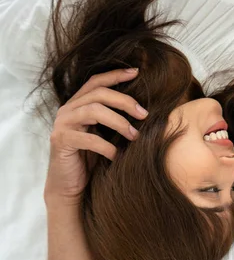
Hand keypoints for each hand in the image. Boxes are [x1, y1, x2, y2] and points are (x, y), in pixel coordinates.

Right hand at [44, 68, 145, 205]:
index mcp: (78, 104)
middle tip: (144, 115)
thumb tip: (146, 111)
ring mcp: (63, 124)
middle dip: (125, 101)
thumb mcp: (106, 135)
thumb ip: (115, 120)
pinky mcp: (61, 141)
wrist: (71, 186)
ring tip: (135, 136)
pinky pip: (89, 138)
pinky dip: (108, 147)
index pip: (96, 81)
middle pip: (99, 93)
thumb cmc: (92, 160)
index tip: (137, 72)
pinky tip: (118, 156)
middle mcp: (68, 110)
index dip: (116, 74)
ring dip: (119, 122)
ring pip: (94, 111)